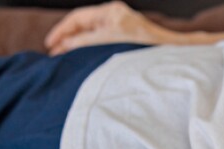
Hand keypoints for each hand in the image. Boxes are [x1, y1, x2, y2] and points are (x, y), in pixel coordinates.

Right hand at [45, 1, 177, 55]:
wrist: (173, 56)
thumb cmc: (146, 50)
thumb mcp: (109, 45)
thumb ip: (84, 43)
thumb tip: (64, 45)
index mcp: (113, 13)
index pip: (78, 18)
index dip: (62, 31)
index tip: (50, 45)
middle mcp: (116, 15)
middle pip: (83, 24)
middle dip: (67, 38)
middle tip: (53, 54)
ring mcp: (121, 25)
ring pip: (90, 33)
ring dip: (76, 44)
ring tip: (63, 58)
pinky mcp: (125, 37)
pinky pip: (100, 40)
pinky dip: (88, 48)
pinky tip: (81, 59)